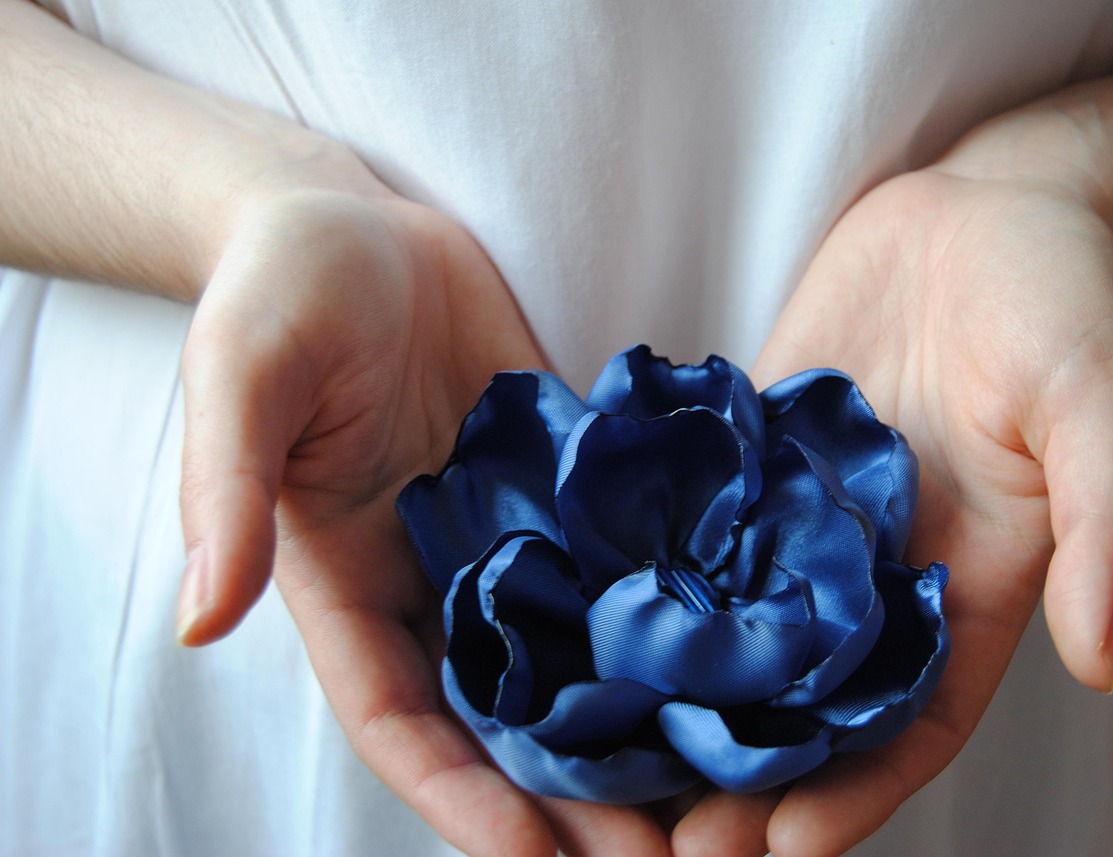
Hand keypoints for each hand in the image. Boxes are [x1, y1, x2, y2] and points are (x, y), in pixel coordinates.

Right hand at [177, 187, 670, 856]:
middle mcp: (433, 584)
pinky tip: (735, 662)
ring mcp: (504, 543)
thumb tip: (200, 619)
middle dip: (570, 799)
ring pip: (573, 662)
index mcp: (349, 584)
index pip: (401, 721)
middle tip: (661, 856)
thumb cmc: (282, 289)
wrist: (360, 225)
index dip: (462, 798)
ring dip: (634, 731)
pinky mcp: (561, 493)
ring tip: (715, 790)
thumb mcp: (245, 375)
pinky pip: (617, 570)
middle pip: (503, 721)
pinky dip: (665, 625)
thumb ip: (228, 490)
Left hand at [673, 165, 1112, 855]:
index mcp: (967, 584)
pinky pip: (696, 529)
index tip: (782, 850)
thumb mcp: (1096, 404)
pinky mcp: (753, 457)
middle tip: (667, 840)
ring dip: (680, 698)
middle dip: (745, 773)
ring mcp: (806, 517)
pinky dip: (649, 579)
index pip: (910, 720)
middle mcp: (877, 570)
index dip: (853, 791)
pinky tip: (583, 620)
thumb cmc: (1062, 299)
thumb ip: (1099, 528)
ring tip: (606, 760)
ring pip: (736, 631)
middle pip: (807, 702)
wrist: (984, 208)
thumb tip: (1104, 656)